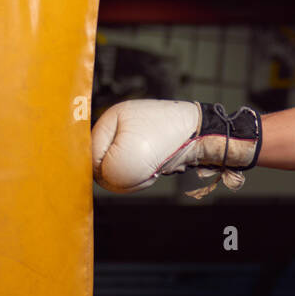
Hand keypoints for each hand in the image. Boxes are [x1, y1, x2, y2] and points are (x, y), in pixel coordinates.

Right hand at [91, 99, 261, 196]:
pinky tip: (161, 166)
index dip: (106, 172)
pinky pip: (138, 167)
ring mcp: (135, 133)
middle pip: (106, 163)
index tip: (128, 170)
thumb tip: (105, 177)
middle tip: (146, 169)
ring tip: (155, 166)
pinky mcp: (149, 143)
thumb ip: (106, 173)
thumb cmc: (167, 141)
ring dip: (139, 175)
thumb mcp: (127, 160)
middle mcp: (120, 124)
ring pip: (122, 168)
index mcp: (109, 118)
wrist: (204, 133)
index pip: (91, 155)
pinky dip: (149, 172)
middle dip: (125, 174)